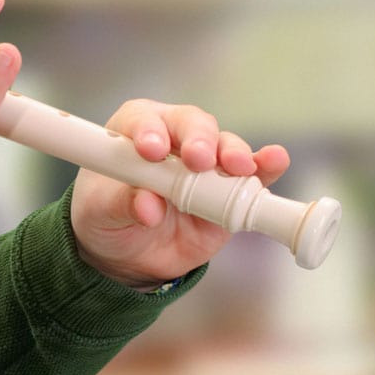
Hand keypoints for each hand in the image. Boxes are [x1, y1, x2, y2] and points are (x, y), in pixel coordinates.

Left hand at [69, 99, 290, 289]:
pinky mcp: (230, 191)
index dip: (149, 130)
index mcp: (135, 131)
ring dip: (233, 153)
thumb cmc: (107, 216)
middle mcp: (174, 138)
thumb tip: (149, 207)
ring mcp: (206, 165)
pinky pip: (253, 174)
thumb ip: (122, 203)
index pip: (144, 120)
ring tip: (237, 166)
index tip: (150, 150)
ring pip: (224, 146)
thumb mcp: (100, 211)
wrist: (128, 254)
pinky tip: (274, 161)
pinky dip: (265, 166)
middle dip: (198, 139)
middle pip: (192, 125)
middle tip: (198, 160)